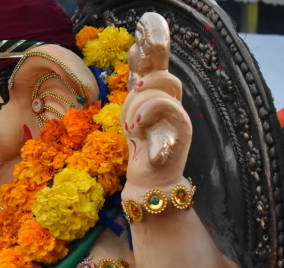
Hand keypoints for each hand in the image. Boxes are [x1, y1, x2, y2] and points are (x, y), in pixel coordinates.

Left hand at [121, 13, 192, 189]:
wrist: (150, 181)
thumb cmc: (140, 153)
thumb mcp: (132, 120)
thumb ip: (136, 98)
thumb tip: (134, 76)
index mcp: (162, 103)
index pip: (161, 72)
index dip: (152, 53)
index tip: (139, 40)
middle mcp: (175, 108)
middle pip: (167, 77)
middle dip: (147, 80)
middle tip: (135, 92)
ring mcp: (180, 118)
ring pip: (162, 89)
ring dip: (139, 106)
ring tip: (133, 127)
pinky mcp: (181, 130)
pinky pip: (165, 107)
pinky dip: (146, 114)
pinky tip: (136, 130)